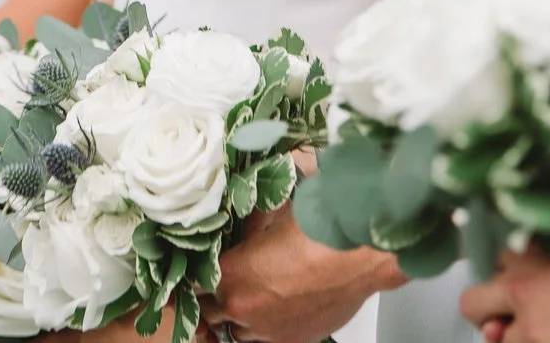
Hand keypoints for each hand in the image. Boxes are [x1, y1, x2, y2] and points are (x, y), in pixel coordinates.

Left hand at [204, 202, 397, 342]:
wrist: (354, 256)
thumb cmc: (315, 231)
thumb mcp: (271, 219)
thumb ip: (251, 231)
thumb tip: (249, 229)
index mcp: (228, 276)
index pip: (195, 284)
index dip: (197, 277)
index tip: (200, 272)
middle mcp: (241, 308)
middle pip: (211, 314)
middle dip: (216, 300)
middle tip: (224, 288)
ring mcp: (267, 330)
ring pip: (239, 332)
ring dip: (240, 318)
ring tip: (253, 301)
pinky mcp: (294, 340)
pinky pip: (270, 339)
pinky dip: (270, 327)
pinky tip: (280, 310)